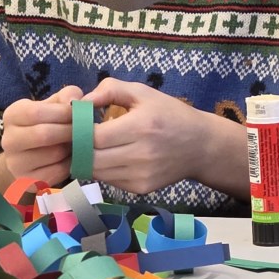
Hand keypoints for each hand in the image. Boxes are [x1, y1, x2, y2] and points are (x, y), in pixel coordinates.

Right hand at [1, 86, 80, 183]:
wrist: (34, 153)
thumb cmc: (50, 121)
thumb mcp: (56, 104)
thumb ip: (67, 95)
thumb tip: (75, 99)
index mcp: (12, 115)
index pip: (36, 112)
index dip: (64, 112)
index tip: (81, 113)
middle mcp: (8, 140)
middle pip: (44, 135)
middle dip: (71, 131)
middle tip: (88, 129)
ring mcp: (15, 163)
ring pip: (54, 154)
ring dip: (73, 148)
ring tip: (81, 142)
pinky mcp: (28, 181)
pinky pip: (58, 172)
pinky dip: (71, 164)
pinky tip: (73, 157)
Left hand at [83, 78, 245, 195]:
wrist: (202, 146)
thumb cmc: (170, 114)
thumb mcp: (144, 93)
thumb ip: (110, 90)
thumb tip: (79, 103)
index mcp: (141, 126)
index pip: (93, 136)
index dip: (79, 132)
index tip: (77, 124)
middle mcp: (141, 154)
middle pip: (90, 158)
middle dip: (79, 148)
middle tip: (79, 138)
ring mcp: (141, 174)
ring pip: (96, 172)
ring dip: (88, 160)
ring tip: (93, 147)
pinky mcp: (141, 188)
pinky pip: (109, 181)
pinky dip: (104, 170)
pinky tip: (112, 158)